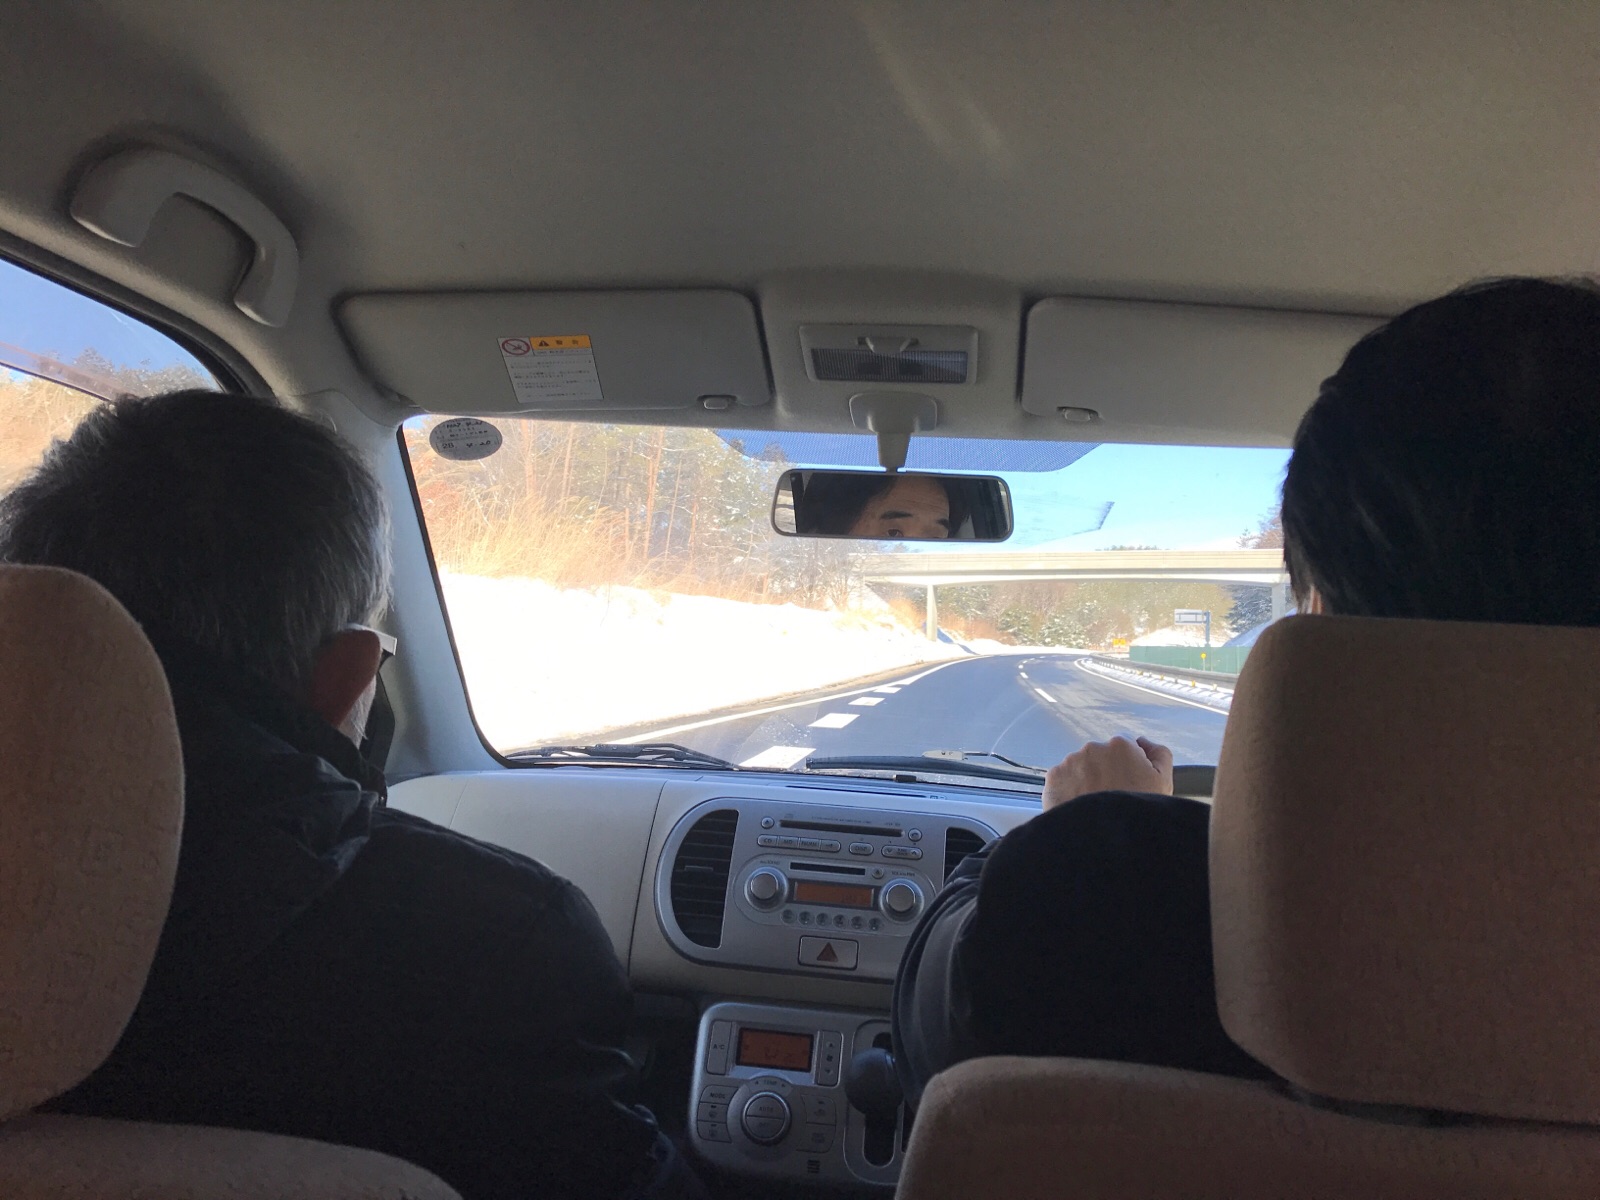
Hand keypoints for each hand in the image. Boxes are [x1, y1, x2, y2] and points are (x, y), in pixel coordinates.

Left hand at [1042, 736, 1173, 809]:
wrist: (1104, 840)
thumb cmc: (1136, 813)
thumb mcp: (1163, 782)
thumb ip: (1159, 754)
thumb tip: (1144, 742)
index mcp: (1121, 745)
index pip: (1124, 749)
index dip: (1127, 767)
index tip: (1128, 785)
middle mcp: (1093, 747)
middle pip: (1100, 758)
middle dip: (1105, 773)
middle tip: (1111, 799)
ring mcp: (1070, 762)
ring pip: (1080, 769)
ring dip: (1085, 782)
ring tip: (1094, 807)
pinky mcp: (1053, 778)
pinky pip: (1062, 781)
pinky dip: (1069, 792)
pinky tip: (1079, 808)